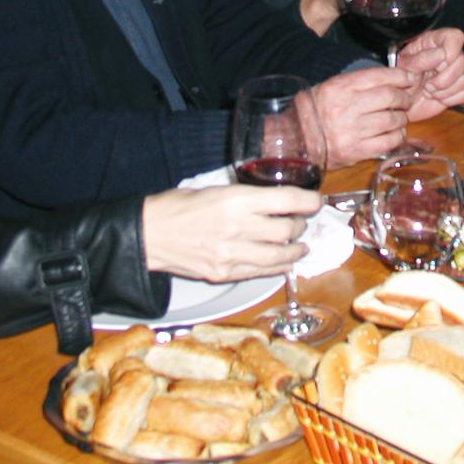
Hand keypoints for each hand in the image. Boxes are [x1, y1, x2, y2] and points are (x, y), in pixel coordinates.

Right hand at [141, 185, 317, 281]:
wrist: (147, 235)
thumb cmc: (176, 206)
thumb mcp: (214, 189)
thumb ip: (244, 197)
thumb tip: (271, 202)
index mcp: (236, 200)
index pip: (287, 200)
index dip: (309, 201)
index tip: (316, 201)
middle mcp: (239, 227)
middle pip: (288, 229)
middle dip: (300, 226)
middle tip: (301, 222)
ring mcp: (232, 254)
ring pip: (280, 256)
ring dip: (295, 251)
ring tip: (300, 246)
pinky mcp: (225, 274)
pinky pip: (261, 273)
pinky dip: (277, 268)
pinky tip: (283, 263)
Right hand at [309, 68, 415, 165]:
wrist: (296, 139)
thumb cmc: (315, 111)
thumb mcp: (331, 87)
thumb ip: (359, 83)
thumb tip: (391, 80)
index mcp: (341, 87)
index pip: (380, 76)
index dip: (401, 76)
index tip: (410, 78)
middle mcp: (348, 107)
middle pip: (390, 97)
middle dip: (404, 98)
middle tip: (406, 101)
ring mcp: (353, 130)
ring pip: (392, 120)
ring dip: (402, 118)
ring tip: (399, 118)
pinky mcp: (357, 150)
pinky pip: (388, 142)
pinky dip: (397, 136)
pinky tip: (394, 134)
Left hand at [396, 26, 463, 117]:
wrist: (401, 101)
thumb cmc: (400, 79)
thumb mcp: (404, 66)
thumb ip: (420, 59)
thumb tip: (442, 54)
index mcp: (433, 42)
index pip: (454, 37)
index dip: (451, 51)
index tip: (439, 64)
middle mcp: (448, 55)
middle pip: (462, 61)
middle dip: (443, 78)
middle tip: (427, 83)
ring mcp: (455, 72)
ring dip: (443, 90)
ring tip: (428, 90)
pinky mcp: (459, 90)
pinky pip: (463, 94)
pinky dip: (448, 99)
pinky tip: (436, 96)